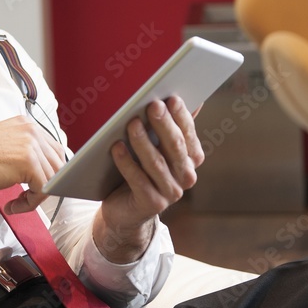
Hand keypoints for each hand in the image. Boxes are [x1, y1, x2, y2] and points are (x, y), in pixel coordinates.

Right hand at [0, 116, 65, 215]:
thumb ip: (20, 152)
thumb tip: (41, 172)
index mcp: (23, 123)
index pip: (54, 150)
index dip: (48, 173)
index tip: (34, 188)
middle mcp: (30, 129)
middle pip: (59, 164)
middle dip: (46, 185)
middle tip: (25, 198)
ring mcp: (30, 144)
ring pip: (53, 179)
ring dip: (36, 197)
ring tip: (16, 203)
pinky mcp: (27, 162)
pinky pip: (44, 190)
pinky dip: (30, 204)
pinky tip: (12, 206)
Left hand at [95, 96, 202, 261]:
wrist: (126, 209)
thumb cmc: (141, 170)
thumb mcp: (155, 148)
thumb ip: (169, 126)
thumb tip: (189, 99)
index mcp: (190, 160)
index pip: (189, 135)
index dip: (181, 117)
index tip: (171, 98)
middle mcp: (185, 177)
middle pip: (175, 147)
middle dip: (164, 124)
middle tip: (153, 105)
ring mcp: (170, 192)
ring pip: (156, 163)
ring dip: (143, 142)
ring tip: (131, 123)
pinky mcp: (151, 204)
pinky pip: (138, 180)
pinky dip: (126, 163)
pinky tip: (116, 147)